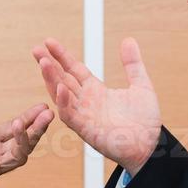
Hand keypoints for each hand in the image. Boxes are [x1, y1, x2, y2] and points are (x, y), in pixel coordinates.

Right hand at [32, 37, 160, 174]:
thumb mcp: (141, 86)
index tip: (49, 42)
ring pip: (61, 95)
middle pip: (62, 79)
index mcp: (96, 90)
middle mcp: (86, 102)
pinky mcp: (86, 129)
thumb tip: (129, 40)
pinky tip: (60, 87)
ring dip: (51, 79)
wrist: (151, 146)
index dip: (62, 56)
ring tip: (44, 63)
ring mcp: (84, 115)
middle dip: (49, 65)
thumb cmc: (145, 122)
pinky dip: (63, 101)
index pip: (73, 69)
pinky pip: (69, 115)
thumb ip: (133, 64)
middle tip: (36, 49)